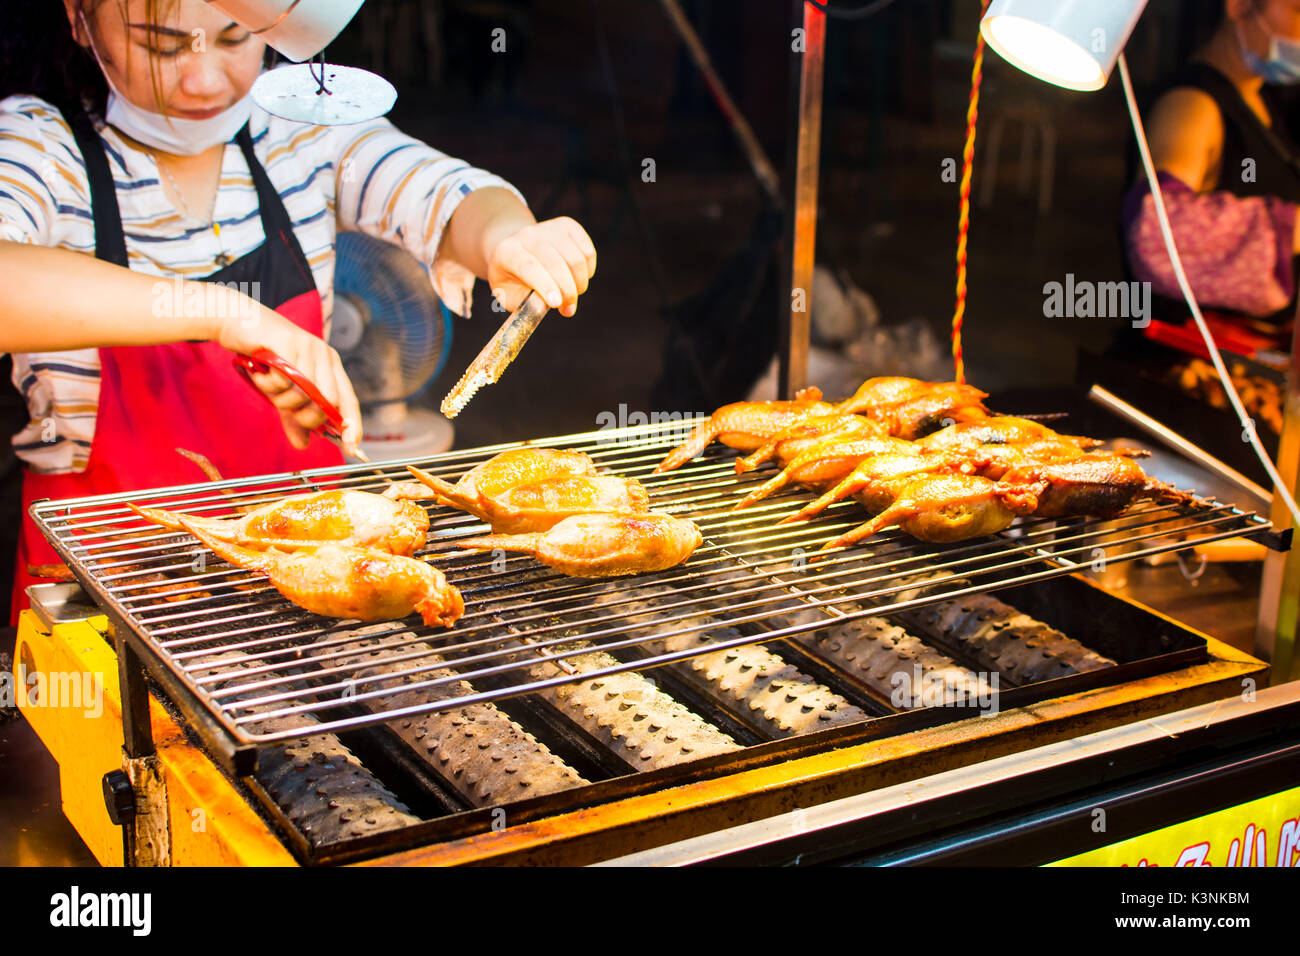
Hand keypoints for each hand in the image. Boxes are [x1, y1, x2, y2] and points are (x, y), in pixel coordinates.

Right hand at [215, 305, 363, 458]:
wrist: (238, 321)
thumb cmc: (263, 356)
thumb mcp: (282, 391)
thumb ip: (293, 416)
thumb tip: (302, 444)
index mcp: (330, 366)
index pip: (349, 400)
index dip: (353, 426)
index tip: (351, 448)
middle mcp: (324, 355)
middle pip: (329, 402)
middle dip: (306, 416)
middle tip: (286, 410)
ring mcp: (309, 347)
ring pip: (305, 393)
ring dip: (281, 399)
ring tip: (267, 384)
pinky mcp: (289, 342)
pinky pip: (283, 380)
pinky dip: (267, 383)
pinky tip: (260, 371)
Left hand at [486, 217, 595, 316]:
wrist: (517, 250)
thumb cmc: (513, 278)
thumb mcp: (510, 295)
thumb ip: (527, 302)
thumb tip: (551, 304)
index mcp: (507, 252)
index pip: (529, 266)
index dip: (545, 286)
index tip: (557, 303)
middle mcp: (528, 235)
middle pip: (556, 263)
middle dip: (567, 292)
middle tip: (567, 309)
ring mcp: (549, 228)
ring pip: (576, 259)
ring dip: (579, 284)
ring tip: (571, 295)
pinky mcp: (568, 226)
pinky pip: (588, 252)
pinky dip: (588, 271)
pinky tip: (576, 278)